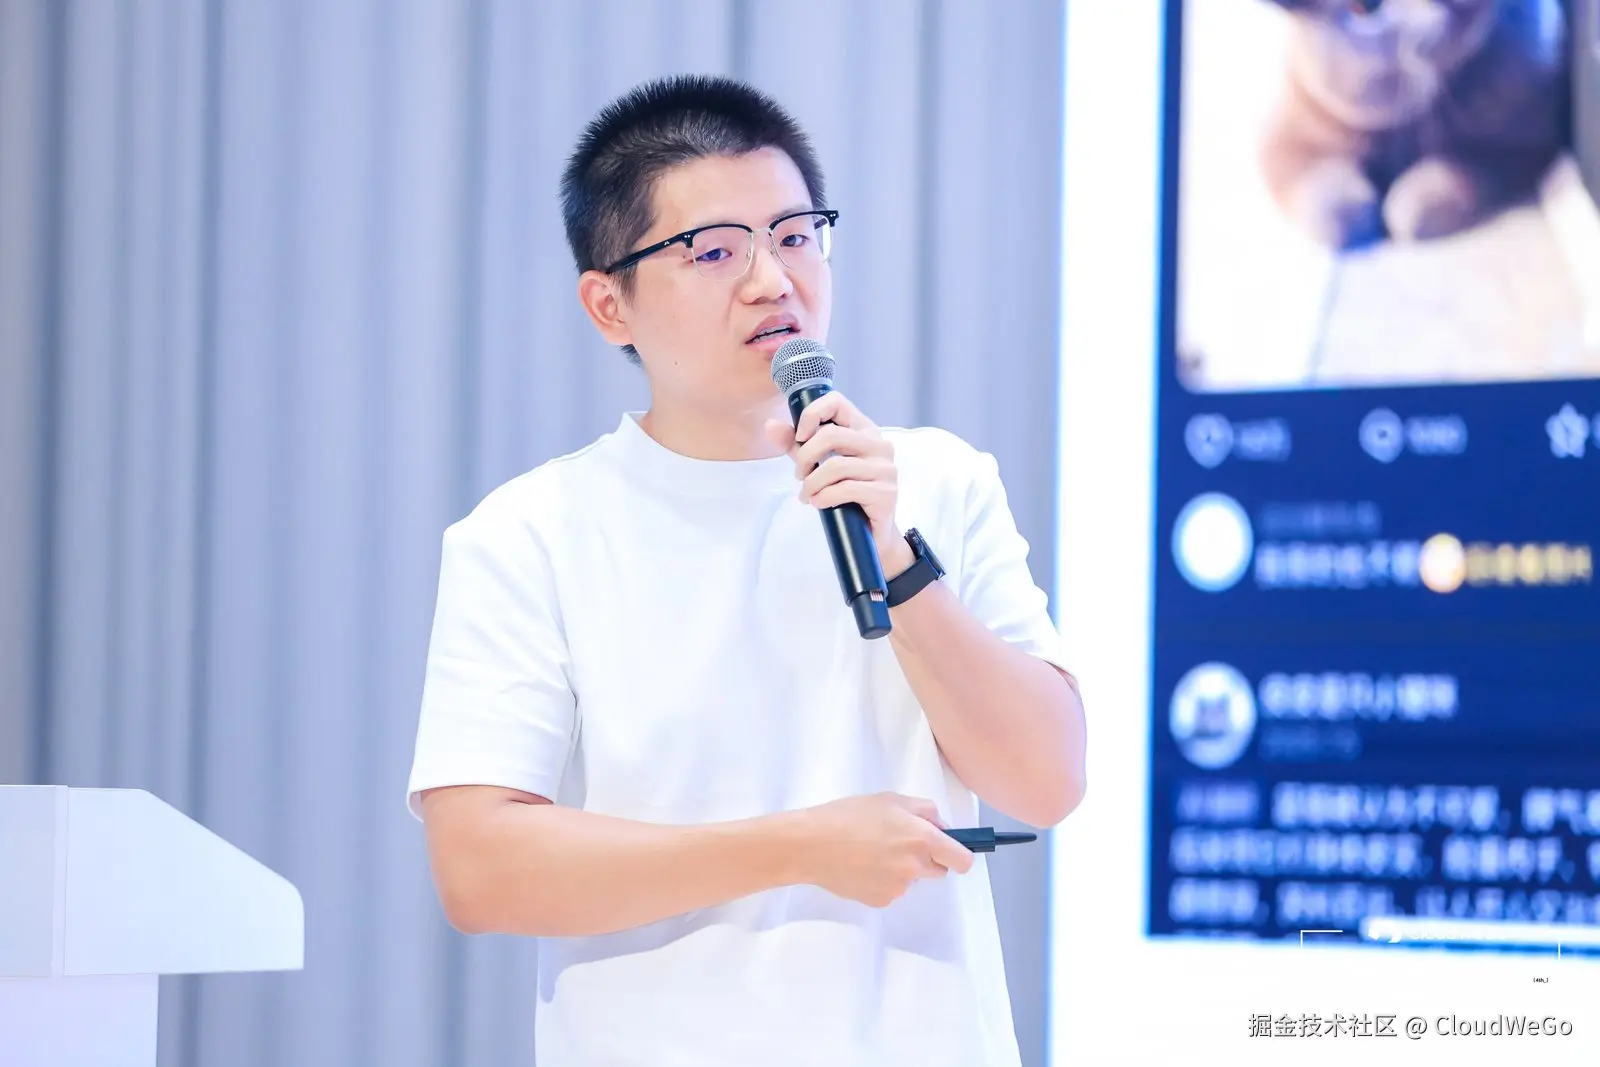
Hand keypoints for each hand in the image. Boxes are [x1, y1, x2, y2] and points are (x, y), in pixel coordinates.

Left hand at [764, 393, 913, 573]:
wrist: (871, 532)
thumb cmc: (845, 494)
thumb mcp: (816, 464)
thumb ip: (795, 445)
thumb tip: (770, 426)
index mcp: (863, 429)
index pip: (837, 402)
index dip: (812, 415)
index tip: (799, 437)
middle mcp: (879, 444)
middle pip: (831, 435)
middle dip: (804, 458)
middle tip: (799, 476)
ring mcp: (885, 468)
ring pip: (835, 466)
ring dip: (812, 484)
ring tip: (807, 495)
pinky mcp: (885, 492)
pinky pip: (845, 489)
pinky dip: (824, 498)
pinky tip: (820, 504)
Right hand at [792, 792, 974, 907]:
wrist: (810, 845)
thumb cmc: (848, 815)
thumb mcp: (890, 800)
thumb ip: (924, 811)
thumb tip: (941, 826)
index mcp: (922, 839)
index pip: (962, 860)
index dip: (960, 854)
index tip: (949, 849)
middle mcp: (915, 867)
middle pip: (939, 871)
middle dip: (927, 859)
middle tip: (900, 842)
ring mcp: (899, 888)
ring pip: (912, 879)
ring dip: (902, 869)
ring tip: (871, 852)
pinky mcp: (881, 901)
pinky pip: (892, 890)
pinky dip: (882, 880)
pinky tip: (861, 866)